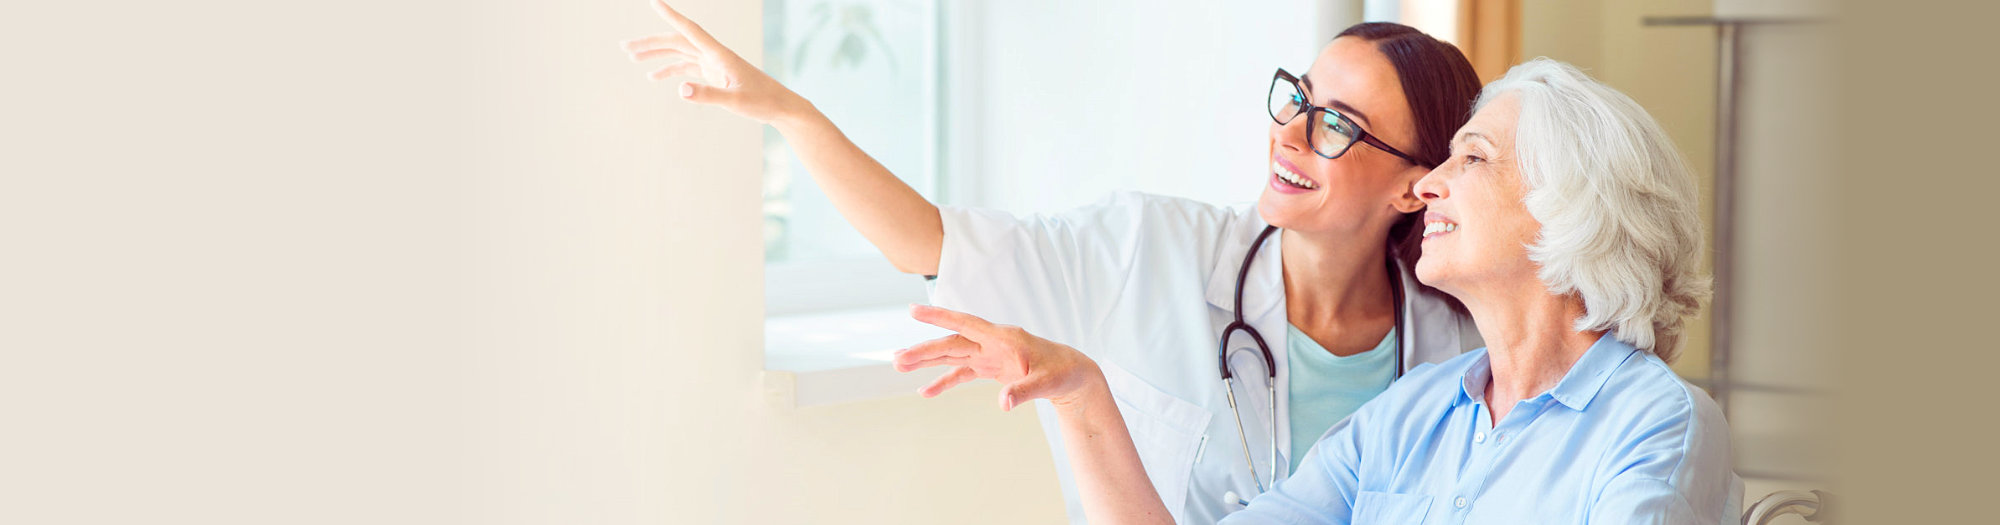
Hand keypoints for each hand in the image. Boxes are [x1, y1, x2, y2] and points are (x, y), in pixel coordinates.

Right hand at [622, 0, 811, 124]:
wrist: (780, 107)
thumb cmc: (762, 101)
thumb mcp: (735, 101)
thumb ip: (708, 95)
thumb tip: (679, 89)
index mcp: (719, 54)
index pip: (690, 30)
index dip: (672, 15)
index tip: (654, 1)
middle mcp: (714, 55)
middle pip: (677, 41)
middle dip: (650, 42)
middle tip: (624, 47)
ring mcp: (713, 64)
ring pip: (679, 52)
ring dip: (656, 54)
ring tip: (632, 57)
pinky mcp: (715, 74)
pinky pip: (687, 67)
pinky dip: (670, 70)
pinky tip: (654, 77)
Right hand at [893, 305, 1104, 410]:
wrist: (1073, 375)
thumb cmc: (1063, 373)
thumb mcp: (1047, 383)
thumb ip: (1024, 392)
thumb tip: (1003, 404)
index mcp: (1004, 338)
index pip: (966, 323)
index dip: (940, 316)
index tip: (914, 310)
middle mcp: (992, 342)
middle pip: (951, 342)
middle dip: (923, 350)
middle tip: (896, 360)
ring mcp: (989, 354)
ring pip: (952, 355)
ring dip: (926, 361)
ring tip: (899, 366)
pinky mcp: (990, 367)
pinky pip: (962, 373)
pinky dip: (944, 381)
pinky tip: (925, 391)